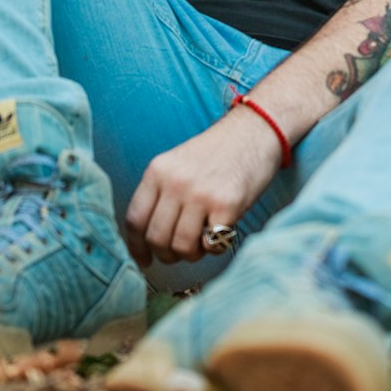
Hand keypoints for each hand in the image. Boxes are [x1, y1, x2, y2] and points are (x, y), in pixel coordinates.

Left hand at [125, 109, 285, 267]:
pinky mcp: (227, 204)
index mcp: (158, 171)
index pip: (135, 218)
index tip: (145, 260)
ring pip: (181, 246)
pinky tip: (221, 234)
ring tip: (202, 244)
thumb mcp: (178, 163)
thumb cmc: (217, 152)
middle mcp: (175, 182)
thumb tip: (149, 237)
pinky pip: (211, 244)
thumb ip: (161, 192)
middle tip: (179, 253)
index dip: (137, 246)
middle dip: (166, 255)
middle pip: (156, 237)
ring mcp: (200, 194)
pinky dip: (214, 248)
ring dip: (191, 254)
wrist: (255, 130)